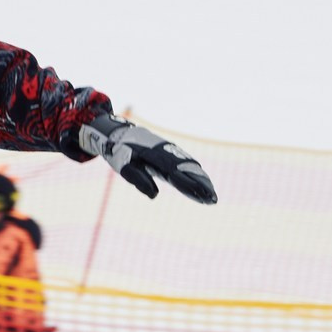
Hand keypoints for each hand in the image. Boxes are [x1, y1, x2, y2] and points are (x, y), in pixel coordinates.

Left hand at [80, 114, 215, 204]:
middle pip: (187, 169)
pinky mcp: (169, 151)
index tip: (201, 195)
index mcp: (154, 156)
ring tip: (211, 195)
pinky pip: (185, 162)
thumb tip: (154, 195)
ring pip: (189, 165)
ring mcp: (168, 150)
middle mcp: (165, 152)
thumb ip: (139, 180)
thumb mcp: (124, 166)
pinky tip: (203, 182)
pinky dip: (195, 173)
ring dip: (201, 180)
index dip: (189, 185)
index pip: (175, 173)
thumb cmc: (120, 151)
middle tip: (213, 199)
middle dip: (201, 184)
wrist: (118, 132)